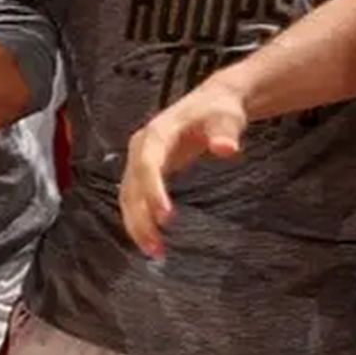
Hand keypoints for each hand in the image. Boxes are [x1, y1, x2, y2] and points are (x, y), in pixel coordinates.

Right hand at [119, 81, 248, 257]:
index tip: (166, 217)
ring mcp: (140, 159)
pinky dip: (140, 218)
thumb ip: (226, 133)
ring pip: (129, 195)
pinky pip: (135, 197)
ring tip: (154, 251)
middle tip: (156, 248)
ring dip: (137, 224)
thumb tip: (226, 148)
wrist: (213, 103)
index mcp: (157, 132)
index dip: (154, 191)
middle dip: (140, 217)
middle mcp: (142, 146)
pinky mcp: (145, 170)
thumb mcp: (227, 118)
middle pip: (132, 185)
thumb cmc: (219, 111)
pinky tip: (152, 238)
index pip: (148, 164)